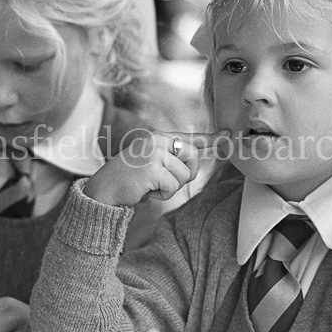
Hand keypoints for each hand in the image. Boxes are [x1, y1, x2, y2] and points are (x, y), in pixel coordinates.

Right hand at [84, 130, 229, 206]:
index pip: (190, 138)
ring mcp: (154, 152)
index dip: (211, 139)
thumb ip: (172, 159)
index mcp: (158, 138)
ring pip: (184, 175)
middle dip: (185, 175)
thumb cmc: (130, 182)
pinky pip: (173, 186)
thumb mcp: (153, 165)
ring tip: (150, 185)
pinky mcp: (152, 167)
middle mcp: (157, 141)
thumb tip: (198, 156)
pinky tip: (146, 190)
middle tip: (163, 182)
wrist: (103, 191)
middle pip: (193, 158)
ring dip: (170, 187)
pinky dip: (161, 194)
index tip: (228, 136)